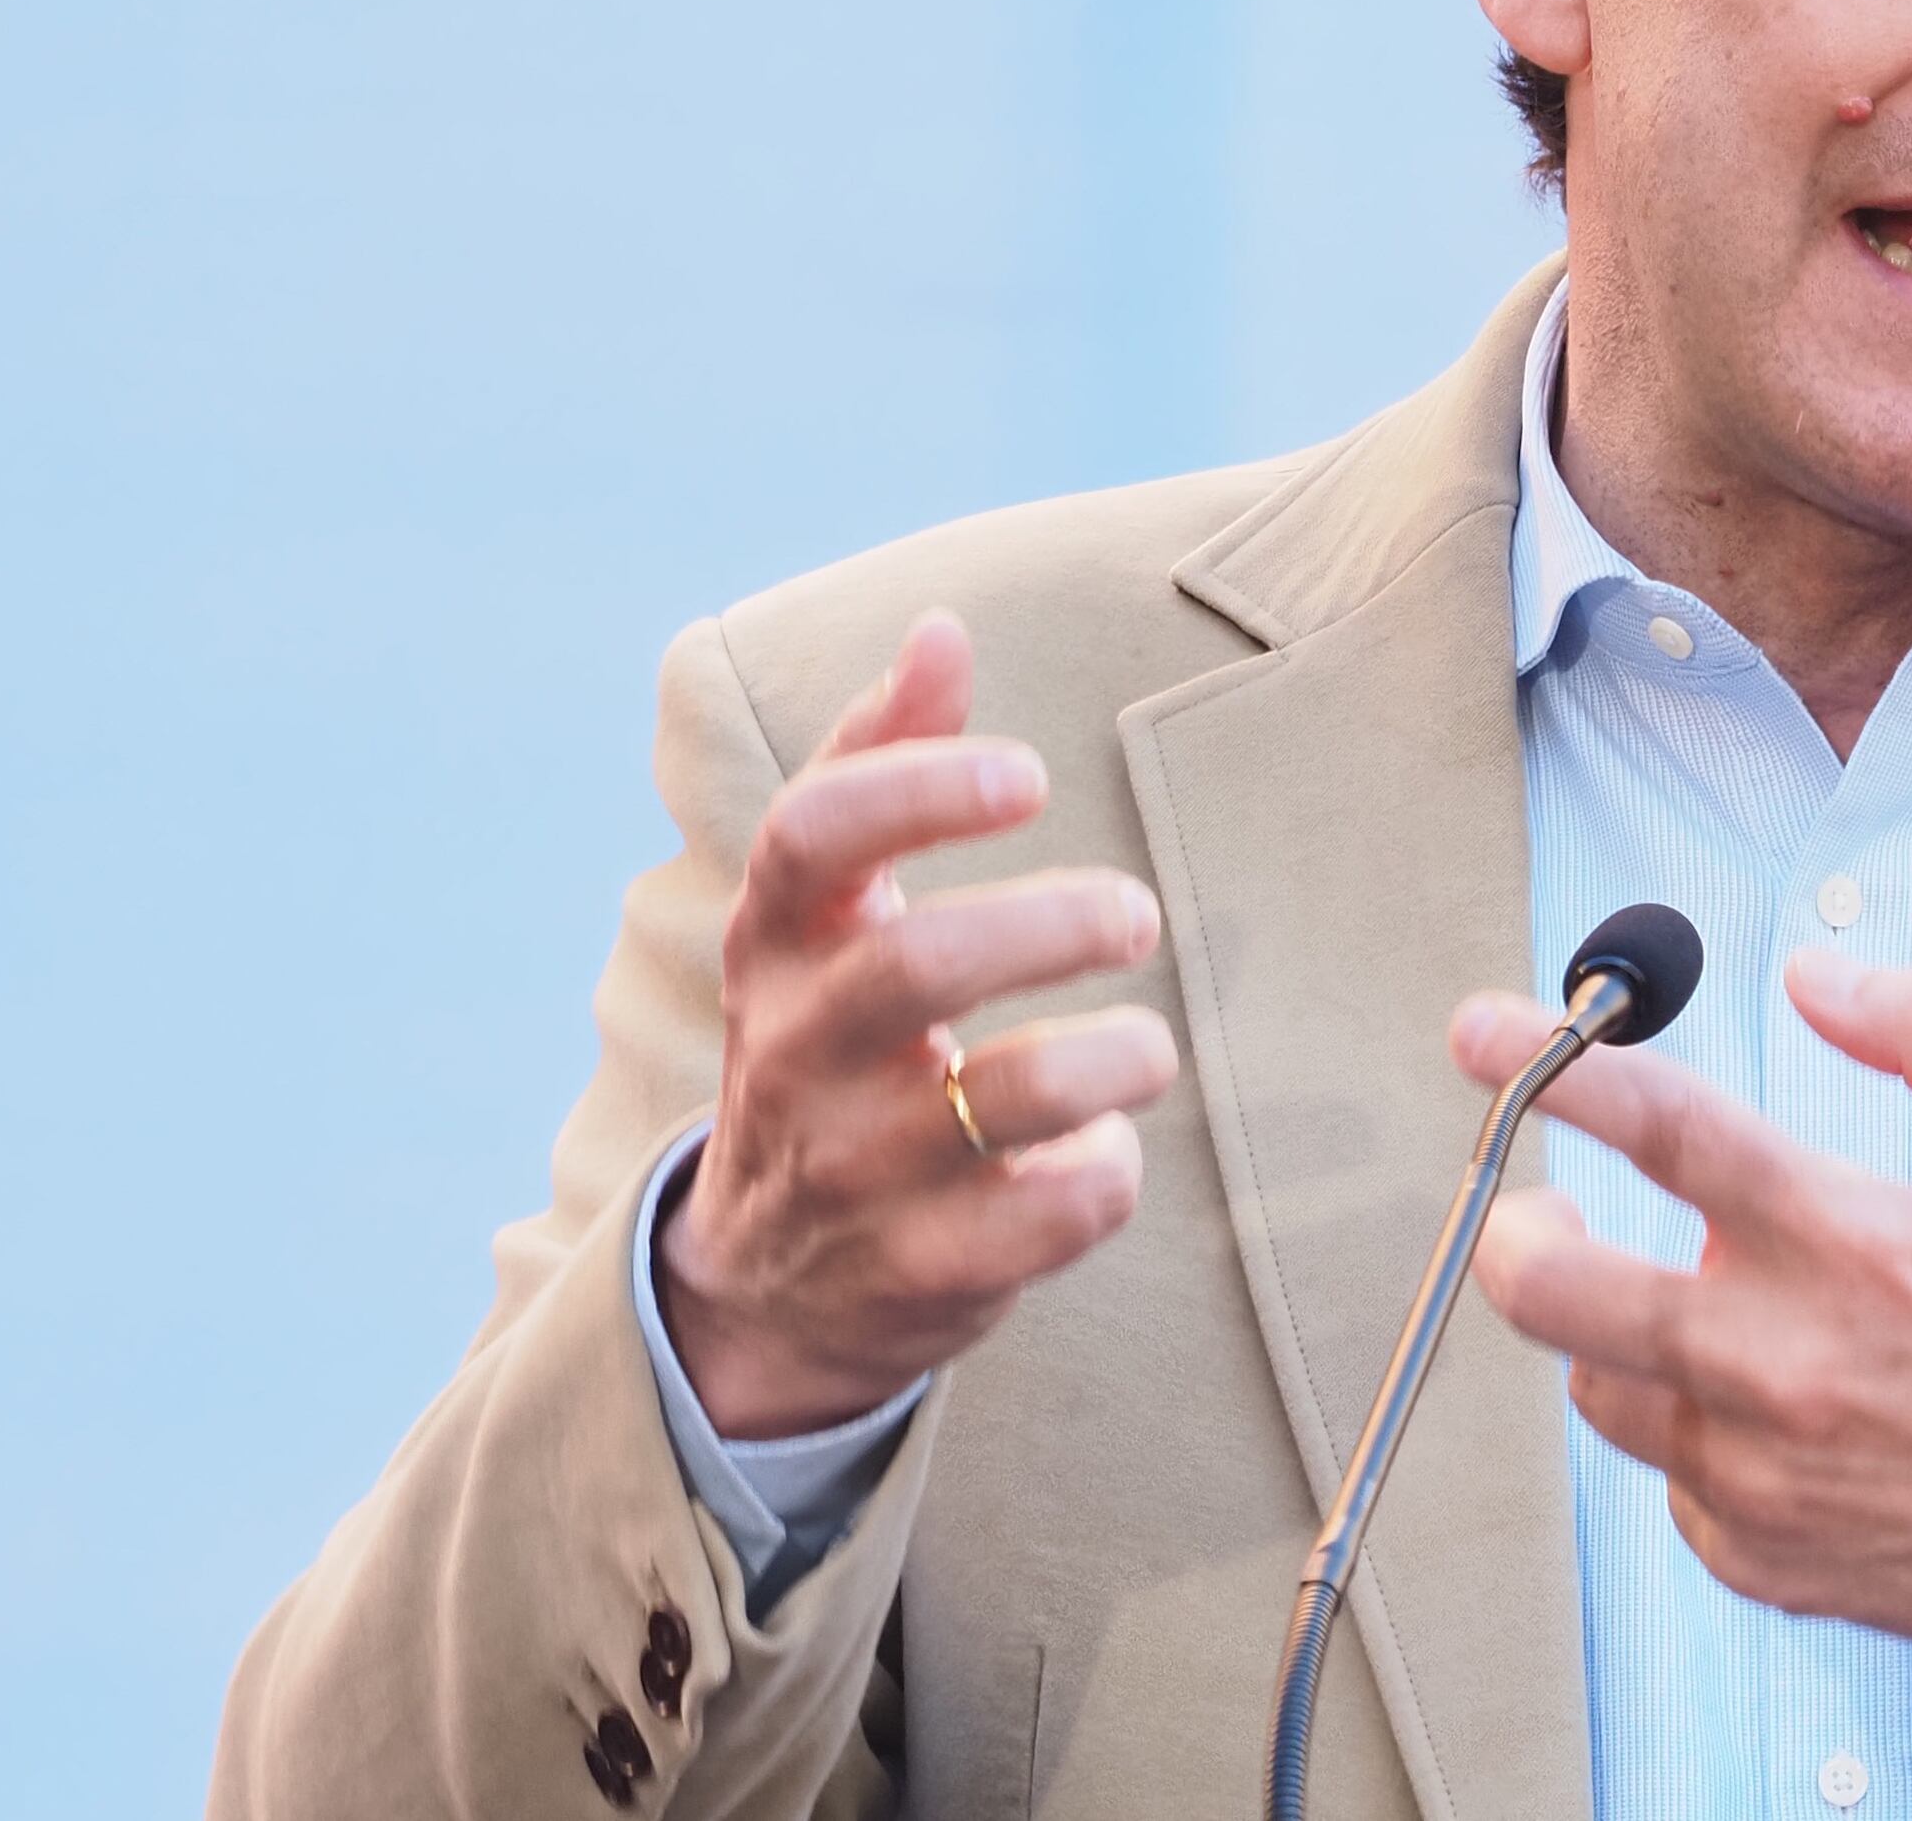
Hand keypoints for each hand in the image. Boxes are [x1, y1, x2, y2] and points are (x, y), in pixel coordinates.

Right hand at [655, 612, 1180, 1436]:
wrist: (766, 1284)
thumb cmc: (833, 1045)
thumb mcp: (824, 917)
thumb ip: (882, 764)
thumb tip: (942, 628)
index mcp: (778, 946)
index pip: (812, 838)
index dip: (919, 787)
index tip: (1029, 773)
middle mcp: (798, 1053)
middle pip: (918, 966)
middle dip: (1051, 924)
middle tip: (1136, 913)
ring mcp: (852, 1171)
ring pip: (998, 1099)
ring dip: (1108, 1058)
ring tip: (1145, 1045)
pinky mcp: (920, 1272)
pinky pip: (1043, 1218)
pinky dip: (1101, 1177)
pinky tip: (1103, 1154)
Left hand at [1456, 948, 1911, 1710]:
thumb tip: (1818, 977)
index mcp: (1849, 1243)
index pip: (1661, 1128)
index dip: (1552, 1064)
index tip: (1483, 1030)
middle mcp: (1781, 1364)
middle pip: (1552, 1286)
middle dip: (1514, 1228)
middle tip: (1543, 1203)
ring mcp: (1757, 1474)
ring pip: (1598, 1383)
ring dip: (1621, 1329)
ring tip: (1696, 1305)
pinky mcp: (1755, 1556)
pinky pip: (1669, 1477)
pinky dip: (1697, 1430)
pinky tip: (1775, 1408)